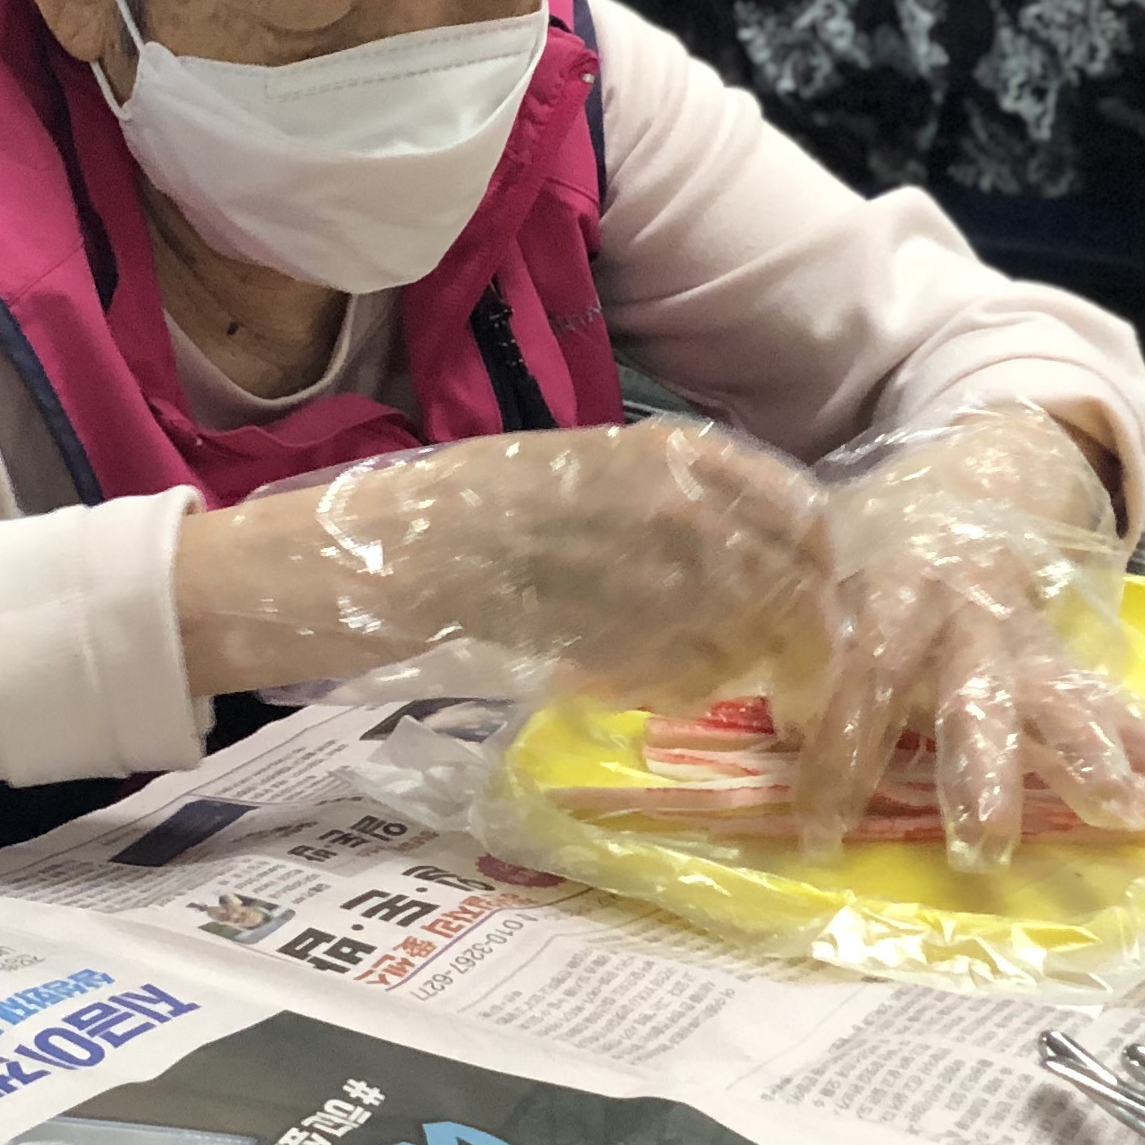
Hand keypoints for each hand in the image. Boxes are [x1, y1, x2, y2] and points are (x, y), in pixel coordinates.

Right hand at [177, 423, 826, 702]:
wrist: (318, 564)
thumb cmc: (418, 528)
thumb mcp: (536, 489)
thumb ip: (624, 510)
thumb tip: (723, 554)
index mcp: (619, 452)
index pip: (766, 489)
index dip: (809, 545)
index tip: (826, 588)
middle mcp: (617, 492)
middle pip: (762, 557)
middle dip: (798, 616)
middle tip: (806, 667)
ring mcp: (588, 557)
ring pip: (714, 614)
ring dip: (736, 657)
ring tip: (726, 686)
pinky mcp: (558, 618)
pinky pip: (643, 657)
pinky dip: (659, 681)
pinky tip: (643, 693)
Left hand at [781, 412, 1144, 867]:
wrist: (957, 491)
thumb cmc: (864, 554)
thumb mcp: (818, 576)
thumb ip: (797, 643)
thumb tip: (782, 724)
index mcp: (890, 592)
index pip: (862, 681)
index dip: (841, 755)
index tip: (821, 834)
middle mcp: (962, 616)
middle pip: (971, 696)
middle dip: (981, 769)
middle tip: (986, 838)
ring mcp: (1016, 635)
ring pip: (1052, 695)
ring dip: (1086, 754)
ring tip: (1119, 810)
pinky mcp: (1052, 649)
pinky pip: (1095, 690)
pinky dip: (1133, 729)